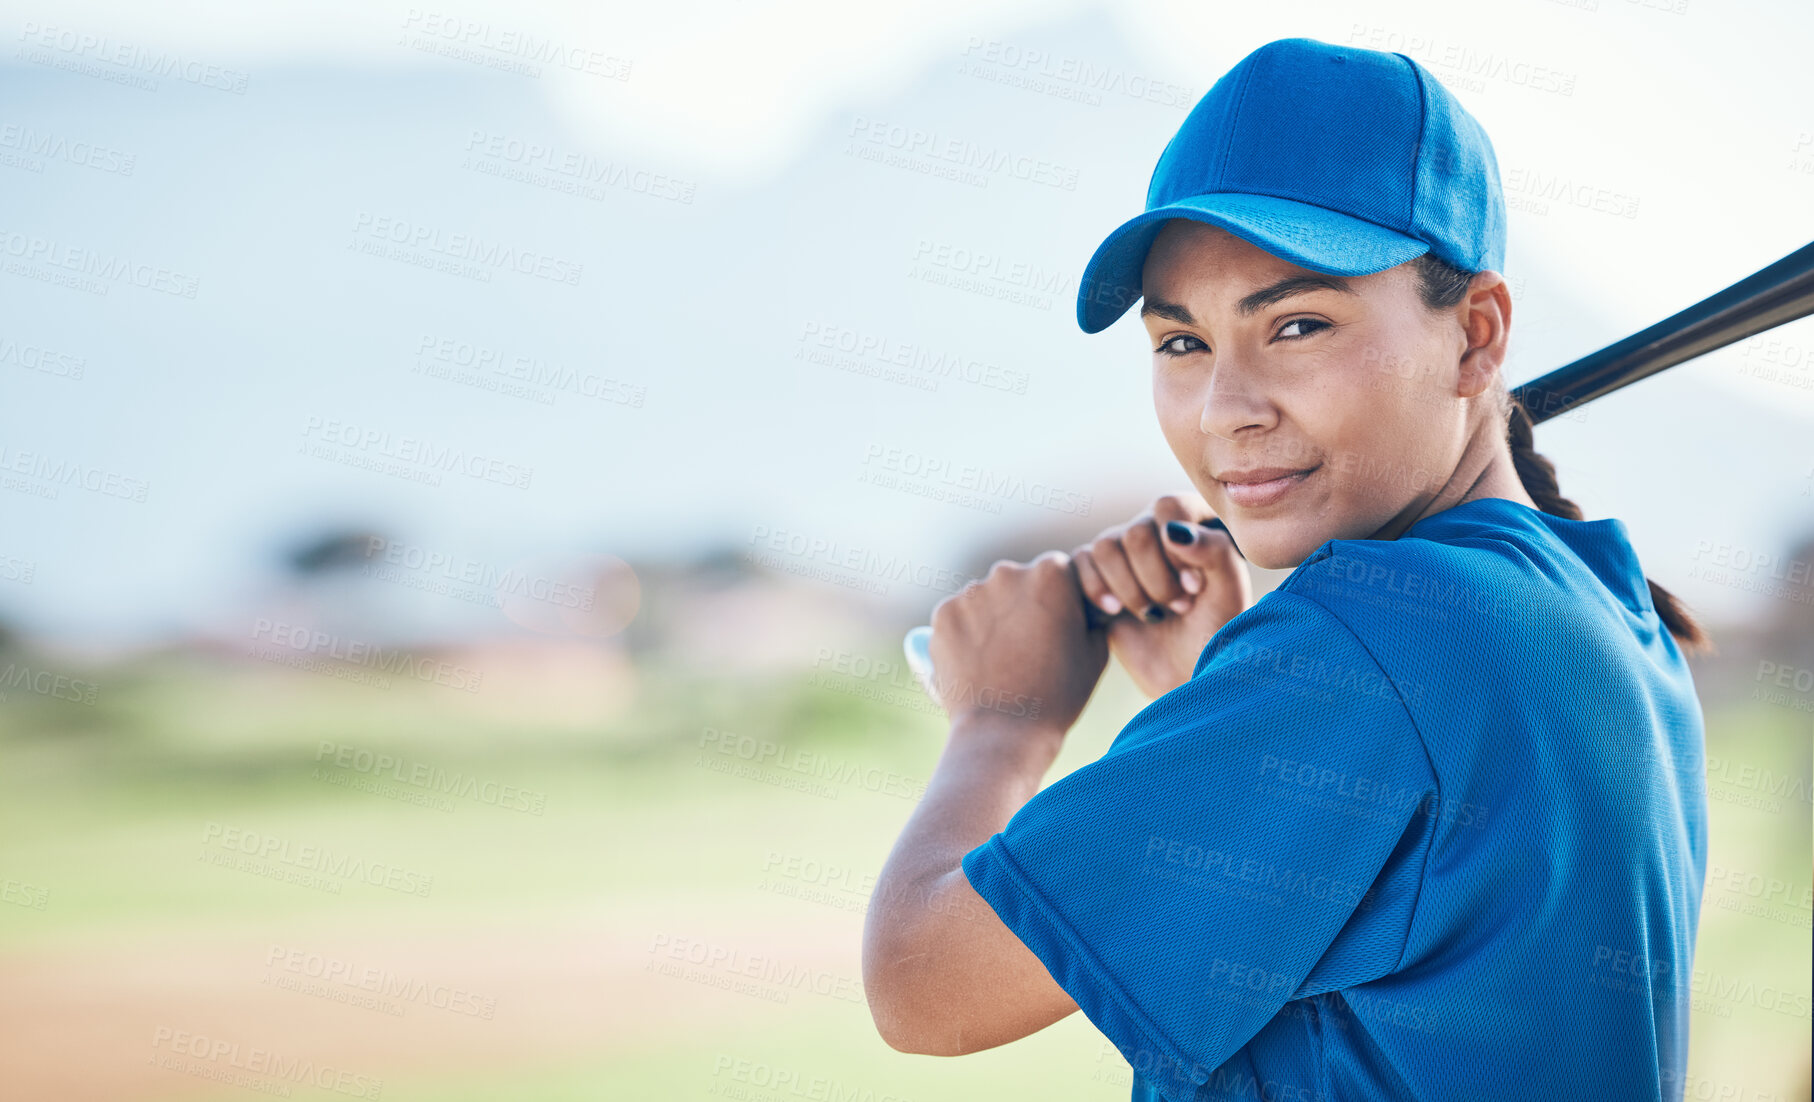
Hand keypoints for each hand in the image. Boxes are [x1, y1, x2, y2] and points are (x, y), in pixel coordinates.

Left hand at [926, 550, 1108, 737]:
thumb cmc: (1059, 695)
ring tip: (1000, 659)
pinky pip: (958, 616)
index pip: (1057, 572)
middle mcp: (1008, 573)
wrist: (1005, 731)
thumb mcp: (1095, 652)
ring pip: (985, 599)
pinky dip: (965, 633)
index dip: (1059, 598)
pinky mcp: (944, 614)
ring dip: (992, 618)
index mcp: (1051, 574)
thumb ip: (1090, 615)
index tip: (1057, 626)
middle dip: (1022, 604)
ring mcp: (972, 593)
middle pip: (1017, 581)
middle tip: (1027, 646)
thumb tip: (1085, 604)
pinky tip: (977, 661)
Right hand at [1070, 493, 1251, 698]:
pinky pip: (1080, 562)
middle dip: (1156, 579)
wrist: (1187, 676)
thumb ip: (1215, 550)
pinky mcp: (1098, 576)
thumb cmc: (1218, 634)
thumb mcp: (1231, 592)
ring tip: (1153, 614)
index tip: (1195, 588)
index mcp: (1193, 522)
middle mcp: (1157, 530)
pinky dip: (1097, 589)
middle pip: (1135, 532)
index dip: (1177, 550)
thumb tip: (1170, 530)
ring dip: (1130, 589)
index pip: (1167, 507)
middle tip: (1178, 607)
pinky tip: (1116, 612)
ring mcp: (1125, 554)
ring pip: (1105, 546)